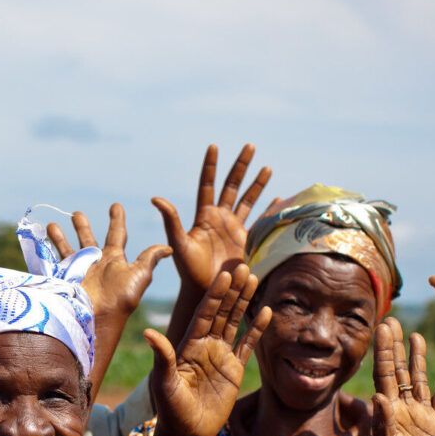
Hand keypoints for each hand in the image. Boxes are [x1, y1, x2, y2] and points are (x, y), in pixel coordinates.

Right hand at [46, 203, 171, 322]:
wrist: (98, 318)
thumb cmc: (122, 298)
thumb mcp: (140, 275)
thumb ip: (150, 258)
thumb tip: (169, 248)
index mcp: (114, 259)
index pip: (117, 233)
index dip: (117, 219)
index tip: (115, 205)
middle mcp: (96, 262)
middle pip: (88, 239)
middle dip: (82, 226)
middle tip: (76, 213)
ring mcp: (79, 270)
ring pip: (67, 248)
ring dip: (60, 236)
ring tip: (51, 224)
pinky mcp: (65, 277)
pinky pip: (53, 259)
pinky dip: (46, 249)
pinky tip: (39, 240)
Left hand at [147, 264, 269, 435]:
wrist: (187, 433)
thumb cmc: (170, 409)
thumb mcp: (163, 382)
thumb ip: (162, 357)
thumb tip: (149, 333)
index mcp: (188, 345)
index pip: (204, 314)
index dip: (215, 295)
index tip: (225, 275)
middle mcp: (204, 345)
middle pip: (221, 312)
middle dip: (232, 290)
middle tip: (244, 266)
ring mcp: (220, 356)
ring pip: (235, 323)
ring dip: (244, 302)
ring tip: (255, 279)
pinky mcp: (234, 370)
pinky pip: (247, 345)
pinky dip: (257, 329)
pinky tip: (267, 311)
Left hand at [152, 143, 271, 294]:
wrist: (205, 289)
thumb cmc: (188, 269)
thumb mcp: (178, 243)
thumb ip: (171, 220)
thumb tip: (155, 198)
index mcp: (204, 215)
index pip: (207, 184)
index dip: (210, 166)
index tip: (214, 146)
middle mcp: (219, 218)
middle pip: (231, 185)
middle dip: (240, 166)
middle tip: (249, 146)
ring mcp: (232, 228)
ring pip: (247, 199)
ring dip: (257, 184)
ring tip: (266, 167)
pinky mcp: (244, 240)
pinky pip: (259, 220)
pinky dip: (270, 209)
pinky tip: (278, 198)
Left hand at [371, 317, 434, 435]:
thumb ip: (384, 426)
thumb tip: (378, 398)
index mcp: (388, 411)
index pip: (385, 374)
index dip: (384, 351)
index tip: (383, 327)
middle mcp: (402, 409)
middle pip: (400, 371)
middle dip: (397, 347)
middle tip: (393, 320)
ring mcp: (419, 416)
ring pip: (420, 381)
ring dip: (418, 359)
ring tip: (416, 336)